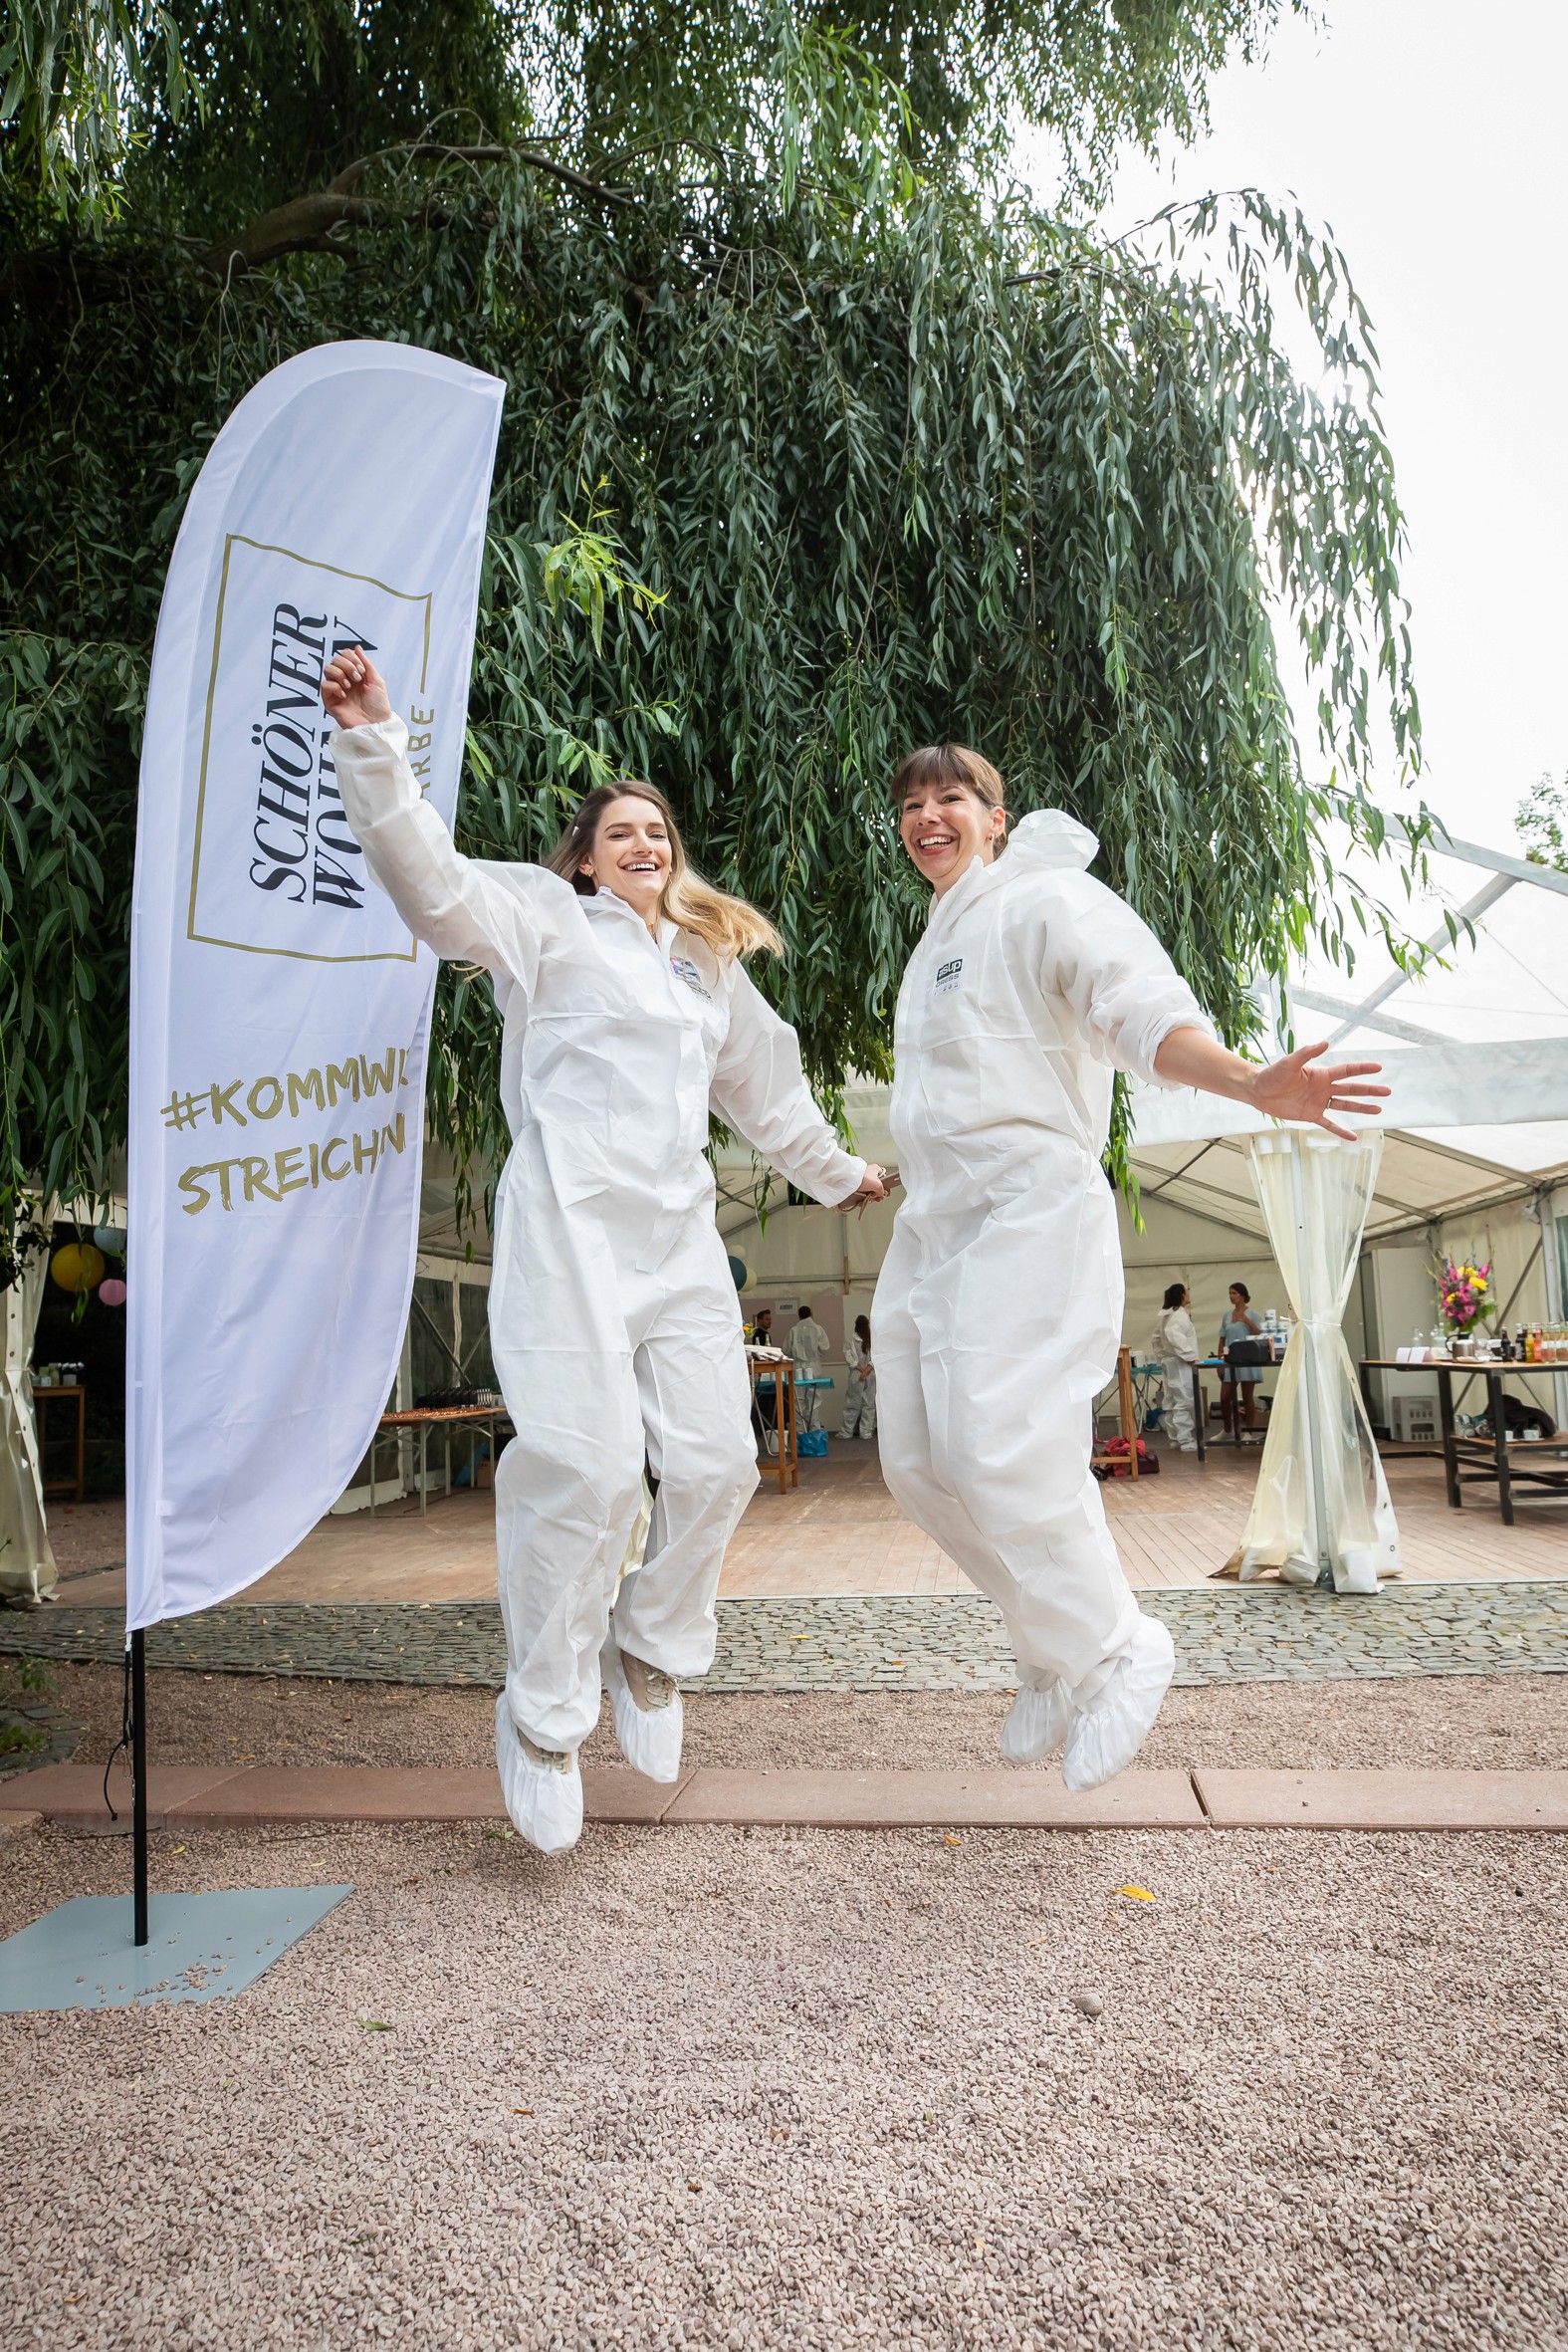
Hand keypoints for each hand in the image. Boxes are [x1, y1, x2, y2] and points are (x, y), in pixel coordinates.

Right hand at [321, 646, 390, 729]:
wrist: (376, 724)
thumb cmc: (378, 705)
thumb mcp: (377, 680)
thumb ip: (366, 663)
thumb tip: (357, 647)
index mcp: (355, 674)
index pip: (344, 655)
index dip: (351, 657)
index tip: (362, 669)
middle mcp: (344, 680)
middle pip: (335, 659)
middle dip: (347, 665)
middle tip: (357, 677)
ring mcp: (336, 690)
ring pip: (327, 669)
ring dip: (340, 673)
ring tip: (350, 685)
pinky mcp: (330, 700)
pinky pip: (324, 685)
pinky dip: (334, 686)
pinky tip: (344, 694)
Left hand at [841, 1163, 899, 1211]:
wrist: (848, 1180)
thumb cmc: (862, 1178)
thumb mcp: (878, 1184)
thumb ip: (882, 1190)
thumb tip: (881, 1194)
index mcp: (876, 1169)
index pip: (885, 1179)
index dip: (886, 1187)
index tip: (886, 1194)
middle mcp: (869, 1174)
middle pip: (877, 1187)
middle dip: (877, 1194)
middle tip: (876, 1198)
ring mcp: (863, 1180)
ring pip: (869, 1191)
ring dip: (870, 1198)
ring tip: (868, 1199)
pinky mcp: (856, 1186)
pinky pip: (862, 1194)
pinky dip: (863, 1199)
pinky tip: (862, 1201)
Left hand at [1250, 1042, 1388, 1140]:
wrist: (1259, 1091)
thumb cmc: (1273, 1074)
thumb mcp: (1290, 1062)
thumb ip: (1307, 1053)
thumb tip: (1325, 1043)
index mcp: (1321, 1074)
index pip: (1347, 1071)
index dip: (1362, 1069)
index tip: (1378, 1067)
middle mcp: (1324, 1088)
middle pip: (1351, 1089)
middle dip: (1369, 1090)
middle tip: (1387, 1091)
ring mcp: (1319, 1102)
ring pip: (1345, 1106)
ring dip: (1361, 1108)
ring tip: (1378, 1110)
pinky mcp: (1311, 1115)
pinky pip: (1329, 1124)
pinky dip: (1340, 1131)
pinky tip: (1353, 1136)